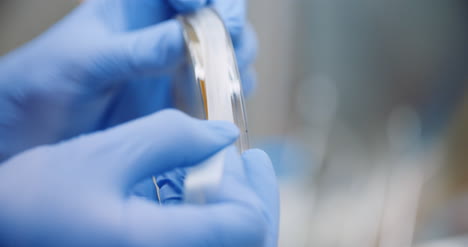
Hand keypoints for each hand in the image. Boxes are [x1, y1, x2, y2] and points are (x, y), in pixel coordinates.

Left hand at [0, 0, 256, 160]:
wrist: (36, 132)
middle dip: (231, 21)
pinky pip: (221, 90)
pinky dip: (233, 94)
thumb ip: (135, 50)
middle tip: (230, 37)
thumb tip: (185, 37)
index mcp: (135, 9)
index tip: (198, 7)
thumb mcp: (85, 62)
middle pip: (216, 13)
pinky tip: (226, 103)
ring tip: (229, 74)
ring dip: (238, 58)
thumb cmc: (46, 83)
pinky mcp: (183, 99)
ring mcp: (176, 66)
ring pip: (226, 49)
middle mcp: (161, 33)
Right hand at [0, 110, 277, 246]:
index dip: (244, 184)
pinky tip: (202, 202)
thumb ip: (172, 136)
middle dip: (253, 199)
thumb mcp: (103, 154)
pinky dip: (214, 228)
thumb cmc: (32, 202)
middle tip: (251, 162)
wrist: (0, 234)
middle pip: (252, 244)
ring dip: (237, 213)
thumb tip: (224, 135)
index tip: (223, 155)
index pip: (247, 224)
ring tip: (229, 176)